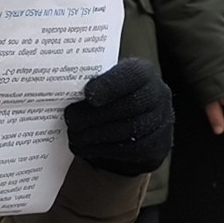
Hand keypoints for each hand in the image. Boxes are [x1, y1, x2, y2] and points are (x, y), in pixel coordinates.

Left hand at [64, 58, 174, 176]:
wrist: (130, 131)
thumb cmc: (109, 102)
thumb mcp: (103, 86)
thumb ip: (91, 84)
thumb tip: (60, 89)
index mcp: (142, 73)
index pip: (131, 74)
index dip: (110, 85)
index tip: (87, 94)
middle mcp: (159, 94)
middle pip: (130, 105)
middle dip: (96, 115)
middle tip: (71, 120)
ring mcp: (163, 121)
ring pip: (131, 130)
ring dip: (97, 135)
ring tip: (75, 136)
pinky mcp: (159, 146)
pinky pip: (132, 150)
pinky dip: (105, 150)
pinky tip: (85, 148)